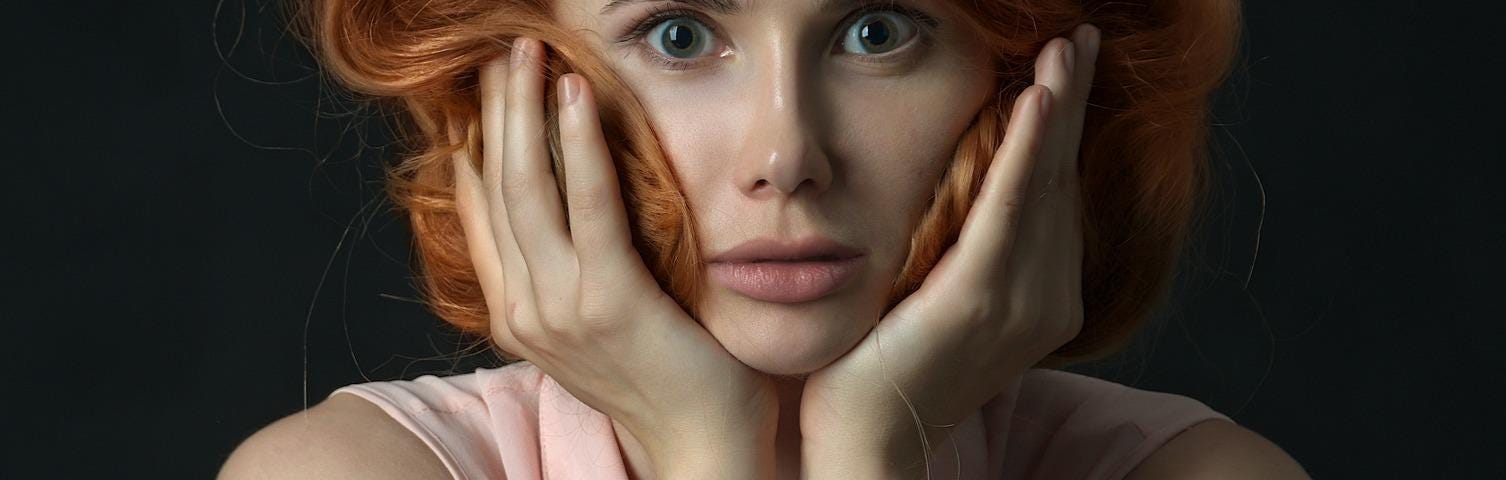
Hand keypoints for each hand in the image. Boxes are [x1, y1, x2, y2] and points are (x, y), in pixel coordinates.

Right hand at [449, 37, 777, 478]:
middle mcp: (525, 310)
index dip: (479, 144)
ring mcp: (561, 308)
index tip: (485, 92)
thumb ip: (568, 271)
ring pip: (526, 187)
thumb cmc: (665, 381)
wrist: (700, 445)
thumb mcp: (597, 325)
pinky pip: (588, 206)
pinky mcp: (610, 300)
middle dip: (498, 111)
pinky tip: (578, 94)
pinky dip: (577, 143)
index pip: (481, 211)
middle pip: (496, 188)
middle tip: (507, 53)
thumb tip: (565, 206)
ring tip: (531, 55)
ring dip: (526, 111)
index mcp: (517, 314)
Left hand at [800, 24, 1100, 476]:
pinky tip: (1036, 101)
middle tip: (1082, 39)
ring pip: (1042, 183)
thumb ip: (960, 246)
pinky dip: (1026, 151)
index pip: (1054, 193)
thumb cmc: (883, 368)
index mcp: (1039, 297)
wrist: (863, 440)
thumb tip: (962, 187)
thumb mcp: (933, 294)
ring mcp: (1018, 303)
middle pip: (1061, 178)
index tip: (1067, 69)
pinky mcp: (976, 301)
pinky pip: (1006, 211)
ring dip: (1058, 108)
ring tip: (1067, 51)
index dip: (1063, 128)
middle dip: (1072, 102)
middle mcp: (1045, 299)